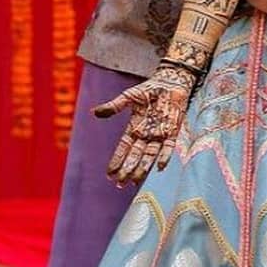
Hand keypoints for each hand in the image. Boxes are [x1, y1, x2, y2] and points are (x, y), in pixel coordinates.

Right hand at [92, 65, 193, 186]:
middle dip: (127, 170)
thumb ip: (114, 106)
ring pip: (149, 155)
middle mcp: (146, 135)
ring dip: (142, 168)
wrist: (169, 82)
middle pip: (135, 156)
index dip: (117, 160)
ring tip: (134, 181)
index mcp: (135, 128)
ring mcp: (159, 134)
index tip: (109, 174)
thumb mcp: (128, 97)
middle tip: (119, 184)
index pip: (124, 148)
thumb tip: (94, 113)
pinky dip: (164, 157)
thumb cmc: (148, 89)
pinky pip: (168, 147)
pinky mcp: (173, 131)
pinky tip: (159, 168)